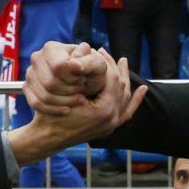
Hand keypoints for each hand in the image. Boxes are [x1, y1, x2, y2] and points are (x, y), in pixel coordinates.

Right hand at [11, 46, 146, 160]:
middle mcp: (112, 118)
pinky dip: (134, 100)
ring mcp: (112, 124)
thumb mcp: (64, 92)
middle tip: (103, 52)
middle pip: (120, 85)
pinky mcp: (109, 128)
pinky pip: (127, 112)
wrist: (46, 137)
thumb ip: (79, 74)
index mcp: (104, 109)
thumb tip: (89, 50)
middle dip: (113, 66)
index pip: (112, 78)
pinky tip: (142, 89)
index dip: (104, 62)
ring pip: (125, 96)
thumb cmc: (51, 114)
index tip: (96, 50)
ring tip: (122, 61)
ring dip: (124, 78)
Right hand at [24, 41, 112, 114]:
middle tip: (81, 90)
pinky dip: (54, 110)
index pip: (59, 67)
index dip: (73, 78)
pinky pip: (36, 104)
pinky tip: (67, 109)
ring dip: (65, 101)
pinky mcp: (27, 88)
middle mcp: (37, 58)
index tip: (82, 80)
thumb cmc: (90, 74)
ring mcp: (30, 73)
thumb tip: (73, 64)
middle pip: (50, 84)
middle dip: (70, 91)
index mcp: (51, 48)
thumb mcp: (98, 65)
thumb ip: (89, 61)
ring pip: (44, 95)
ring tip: (77, 98)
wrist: (82, 86)